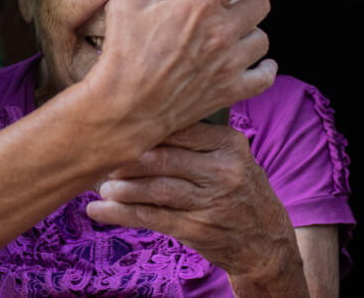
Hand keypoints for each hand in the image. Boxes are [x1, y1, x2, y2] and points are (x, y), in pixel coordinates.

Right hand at [82, 0, 299, 148]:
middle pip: (260, 2)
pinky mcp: (230, 90)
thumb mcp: (126, 2)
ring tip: (230, 33)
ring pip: (263, 37)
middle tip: (229, 2)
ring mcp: (229, 62)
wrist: (126, 107)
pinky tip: (252, 63)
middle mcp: (222, 31)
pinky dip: (263, 67)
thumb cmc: (125, 53)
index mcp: (200, 4)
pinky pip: (266, 74)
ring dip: (250, 32)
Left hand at [87, 122, 308, 296]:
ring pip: (155, 189)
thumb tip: (137, 122)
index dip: (143, 129)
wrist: (265, 242)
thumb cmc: (237, 190)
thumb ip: (194, 140)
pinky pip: (152, 218)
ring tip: (99, 185)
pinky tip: (98, 210)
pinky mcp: (198, 229)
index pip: (178, 130)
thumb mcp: (230, 157)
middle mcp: (223, 171)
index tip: (115, 127)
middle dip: (127, 159)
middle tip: (100, 157)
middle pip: (163, 159)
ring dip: (121, 187)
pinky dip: (121, 214)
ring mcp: (211, 202)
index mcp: (228, 144)